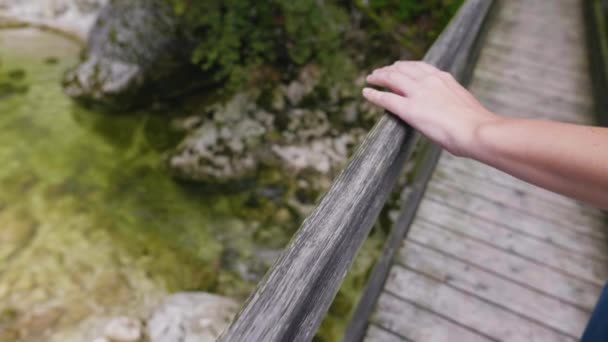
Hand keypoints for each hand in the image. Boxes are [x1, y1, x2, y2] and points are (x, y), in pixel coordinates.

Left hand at [362, 61, 498, 157]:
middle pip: (403, 68)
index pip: (420, 67)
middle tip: (380, 72)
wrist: (478, 130)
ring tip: (370, 78)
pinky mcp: (409, 109)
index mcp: (444, 78)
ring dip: (379, 77)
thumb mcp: (464, 105)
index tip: (399, 67)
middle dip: (390, 69)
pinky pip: (386, 98)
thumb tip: (450, 113)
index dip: (406, 66)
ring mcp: (418, 94)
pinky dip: (374, 94)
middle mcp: (429, 81)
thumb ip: (452, 103)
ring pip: (392, 79)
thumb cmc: (476, 125)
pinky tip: (366, 92)